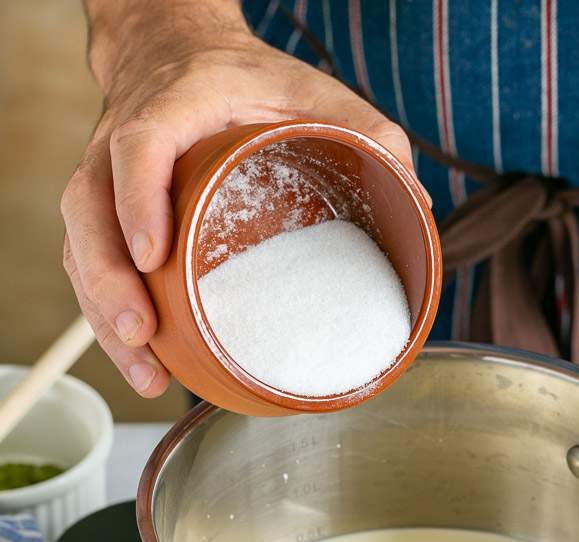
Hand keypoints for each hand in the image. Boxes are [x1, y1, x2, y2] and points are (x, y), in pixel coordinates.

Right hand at [62, 0, 414, 396]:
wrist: (178, 52)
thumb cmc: (244, 79)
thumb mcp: (311, 90)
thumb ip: (368, 132)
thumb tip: (416, 200)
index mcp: (174, 106)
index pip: (139, 146)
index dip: (137, 198)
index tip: (156, 253)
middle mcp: (123, 142)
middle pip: (89, 210)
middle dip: (109, 279)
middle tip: (142, 332)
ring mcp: (106, 181)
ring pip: (81, 247)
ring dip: (105, 315)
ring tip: (144, 370)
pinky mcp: (106, 215)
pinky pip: (90, 265)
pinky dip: (110, 318)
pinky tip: (144, 364)